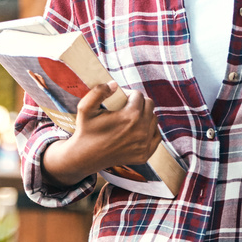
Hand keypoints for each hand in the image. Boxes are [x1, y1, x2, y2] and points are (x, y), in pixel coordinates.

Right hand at [42, 82, 161, 185]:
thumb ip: (99, 91)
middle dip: (139, 102)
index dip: (129, 94)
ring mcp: (145, 144)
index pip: (138, 95)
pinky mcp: (145, 154)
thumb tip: (114, 84)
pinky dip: (150, 131)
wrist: (85, 157)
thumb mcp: (85, 107)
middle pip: (149, 105)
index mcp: (131, 116)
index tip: (121, 98)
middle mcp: (142, 130)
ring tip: (131, 117)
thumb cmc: (85, 131)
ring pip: (154, 120)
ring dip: (145, 115)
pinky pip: (156, 136)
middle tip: (127, 106)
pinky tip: (139, 129)